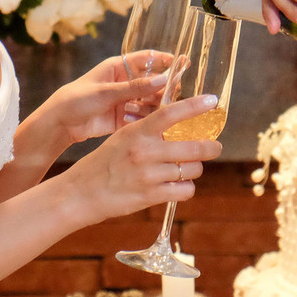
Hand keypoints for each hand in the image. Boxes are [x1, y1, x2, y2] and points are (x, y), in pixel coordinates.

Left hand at [35, 50, 172, 144]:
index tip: (184, 63)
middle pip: (154, 82)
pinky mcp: (124, 118)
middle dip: (163, 88)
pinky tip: (140, 122)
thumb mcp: (106, 91)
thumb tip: (164, 80)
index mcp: (119, 67)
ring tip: (141, 111)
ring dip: (152, 106)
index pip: (148, 59)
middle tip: (171, 96)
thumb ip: (135, 87)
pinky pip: (142, 116)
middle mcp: (126, 82)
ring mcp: (126, 100)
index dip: (166, 60)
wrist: (60, 123)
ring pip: (151, 101)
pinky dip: (144, 119)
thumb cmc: (77, 99)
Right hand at [64, 93, 223, 219]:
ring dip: (195, 169)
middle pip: (193, 147)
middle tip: (215, 147)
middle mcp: (144, 151)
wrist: (81, 193)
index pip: (170, 113)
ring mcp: (148, 175)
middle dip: (210, 147)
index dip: (194, 106)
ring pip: (192, 170)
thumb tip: (177, 128)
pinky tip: (179, 186)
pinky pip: (184, 191)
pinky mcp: (150, 196)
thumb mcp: (122, 138)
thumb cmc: (103, 163)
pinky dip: (186, 188)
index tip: (212, 100)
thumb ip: (147, 133)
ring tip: (188, 169)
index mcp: (137, 131)